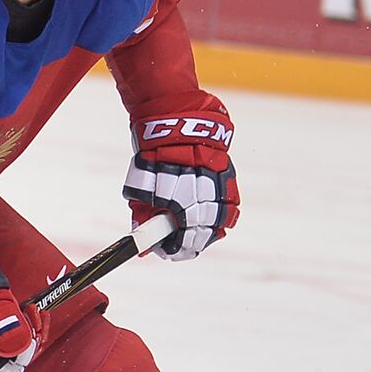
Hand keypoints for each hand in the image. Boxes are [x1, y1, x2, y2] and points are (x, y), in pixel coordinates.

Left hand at [122, 111, 239, 260]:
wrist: (176, 120)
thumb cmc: (153, 155)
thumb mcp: (140, 186)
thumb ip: (143, 215)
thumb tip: (142, 244)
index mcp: (178, 200)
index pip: (180, 238)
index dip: (173, 248)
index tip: (165, 251)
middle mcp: (202, 195)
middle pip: (201, 233)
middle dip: (189, 243)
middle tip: (178, 248)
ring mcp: (218, 186)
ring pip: (219, 221)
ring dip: (206, 233)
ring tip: (194, 238)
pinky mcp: (228, 177)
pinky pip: (230, 205)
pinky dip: (221, 217)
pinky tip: (210, 222)